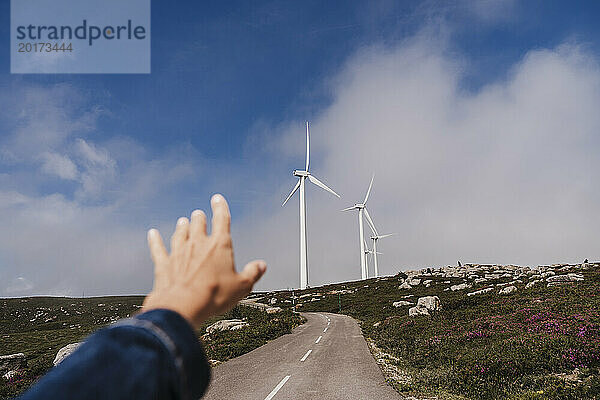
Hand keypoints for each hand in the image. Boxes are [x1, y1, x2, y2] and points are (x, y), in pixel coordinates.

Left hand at [142, 194, 266, 327]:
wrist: (183, 306)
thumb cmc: (214, 296)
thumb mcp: (241, 286)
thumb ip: (252, 273)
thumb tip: (261, 265)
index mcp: (219, 245)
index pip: (221, 219)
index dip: (220, 207)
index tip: (217, 199)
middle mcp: (198, 243)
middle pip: (198, 224)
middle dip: (199, 218)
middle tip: (198, 213)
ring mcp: (179, 252)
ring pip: (180, 234)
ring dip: (182, 227)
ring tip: (182, 221)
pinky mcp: (164, 264)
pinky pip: (158, 248)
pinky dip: (155, 240)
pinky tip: (152, 234)